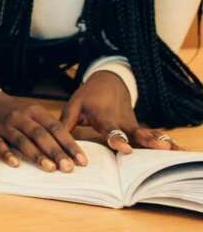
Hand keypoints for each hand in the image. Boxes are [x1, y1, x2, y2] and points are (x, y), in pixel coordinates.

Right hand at [0, 88, 85, 170]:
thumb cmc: (17, 115)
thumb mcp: (34, 114)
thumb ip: (49, 130)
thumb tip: (71, 154)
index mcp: (35, 112)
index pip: (55, 128)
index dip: (69, 144)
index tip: (81, 161)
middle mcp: (20, 117)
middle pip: (40, 135)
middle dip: (55, 152)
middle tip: (67, 167)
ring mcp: (4, 126)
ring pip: (21, 140)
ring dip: (36, 155)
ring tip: (49, 168)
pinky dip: (7, 154)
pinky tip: (16, 164)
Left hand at [61, 70, 179, 153]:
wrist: (109, 81)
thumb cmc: (88, 96)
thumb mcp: (73, 105)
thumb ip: (66, 124)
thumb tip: (55, 143)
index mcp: (103, 115)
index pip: (110, 129)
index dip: (117, 138)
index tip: (125, 147)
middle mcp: (120, 121)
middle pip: (133, 133)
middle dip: (144, 141)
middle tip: (158, 147)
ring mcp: (131, 124)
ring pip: (145, 134)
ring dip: (157, 141)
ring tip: (170, 149)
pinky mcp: (137, 128)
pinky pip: (149, 136)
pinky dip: (161, 140)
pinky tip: (175, 149)